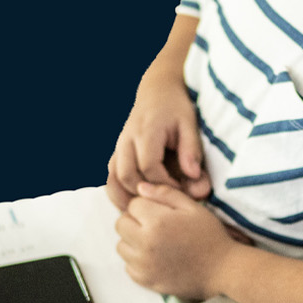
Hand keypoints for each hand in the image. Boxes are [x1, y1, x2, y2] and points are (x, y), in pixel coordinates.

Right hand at [107, 74, 210, 209]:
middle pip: (126, 175)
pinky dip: (118, 193)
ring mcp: (118, 145)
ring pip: (112, 178)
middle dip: (143, 194)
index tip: (181, 193)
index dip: (164, 184)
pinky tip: (133, 204)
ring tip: (144, 212)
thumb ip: (191, 150)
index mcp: (146, 130)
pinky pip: (109, 177)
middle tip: (162, 206)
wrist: (157, 91)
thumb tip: (192, 177)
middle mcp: (126, 138)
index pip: (149, 166)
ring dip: (125, 198)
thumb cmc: (177, 108)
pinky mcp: (115, 152)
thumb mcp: (189, 124)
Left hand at [114, 181, 238, 300]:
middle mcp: (145, 243)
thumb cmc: (210, 237)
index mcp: (157, 222)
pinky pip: (128, 265)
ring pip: (121, 245)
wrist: (221, 270)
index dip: (146, 204)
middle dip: (134, 220)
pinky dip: (137, 260)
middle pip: (121, 224)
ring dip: (133, 240)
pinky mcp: (144, 280)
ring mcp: (143, 264)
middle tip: (155, 224)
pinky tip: (156, 256)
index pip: (133, 204)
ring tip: (155, 241)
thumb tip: (141, 187)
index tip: (159, 210)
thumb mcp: (193, 207)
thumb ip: (165, 193)